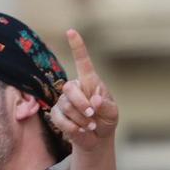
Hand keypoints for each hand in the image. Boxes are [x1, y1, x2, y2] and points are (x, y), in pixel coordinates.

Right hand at [49, 29, 118, 154]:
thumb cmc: (106, 120)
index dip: (77, 46)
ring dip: (81, 120)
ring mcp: (63, 100)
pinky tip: (81, 131)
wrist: (97, 138)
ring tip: (91, 125)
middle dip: (82, 105)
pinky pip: (59, 119)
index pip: (82, 61)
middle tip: (93, 116)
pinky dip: (73, 128)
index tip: (71, 31)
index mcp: (90, 82)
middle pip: (70, 89)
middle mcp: (75, 87)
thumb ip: (106, 106)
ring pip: (66, 106)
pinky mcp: (56, 114)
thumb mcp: (113, 113)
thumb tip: (94, 100)